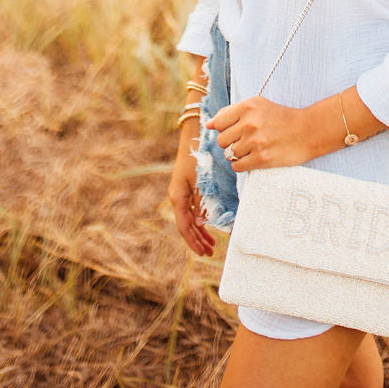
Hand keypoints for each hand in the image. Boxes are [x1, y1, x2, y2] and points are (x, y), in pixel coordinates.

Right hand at [168, 122, 215, 256]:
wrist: (195, 134)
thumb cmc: (198, 155)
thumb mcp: (201, 180)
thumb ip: (201, 201)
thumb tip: (202, 223)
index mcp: (178, 196)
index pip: (184, 226)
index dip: (193, 241)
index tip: (202, 252)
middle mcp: (178, 196)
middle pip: (187, 225)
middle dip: (197, 240)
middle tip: (209, 252)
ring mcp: (182, 192)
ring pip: (190, 218)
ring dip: (200, 232)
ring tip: (210, 244)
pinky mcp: (189, 186)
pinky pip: (193, 209)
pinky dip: (201, 220)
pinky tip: (207, 225)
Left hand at [207, 95, 309, 171]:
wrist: (308, 131)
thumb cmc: (281, 118)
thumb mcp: (258, 105)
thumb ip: (232, 113)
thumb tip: (208, 124)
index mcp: (248, 106)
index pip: (218, 123)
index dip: (225, 128)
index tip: (236, 129)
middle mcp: (250, 123)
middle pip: (222, 140)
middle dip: (231, 142)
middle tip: (246, 140)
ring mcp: (256, 142)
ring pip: (229, 154)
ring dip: (237, 154)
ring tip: (252, 149)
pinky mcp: (261, 159)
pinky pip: (237, 166)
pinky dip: (242, 165)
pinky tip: (253, 158)